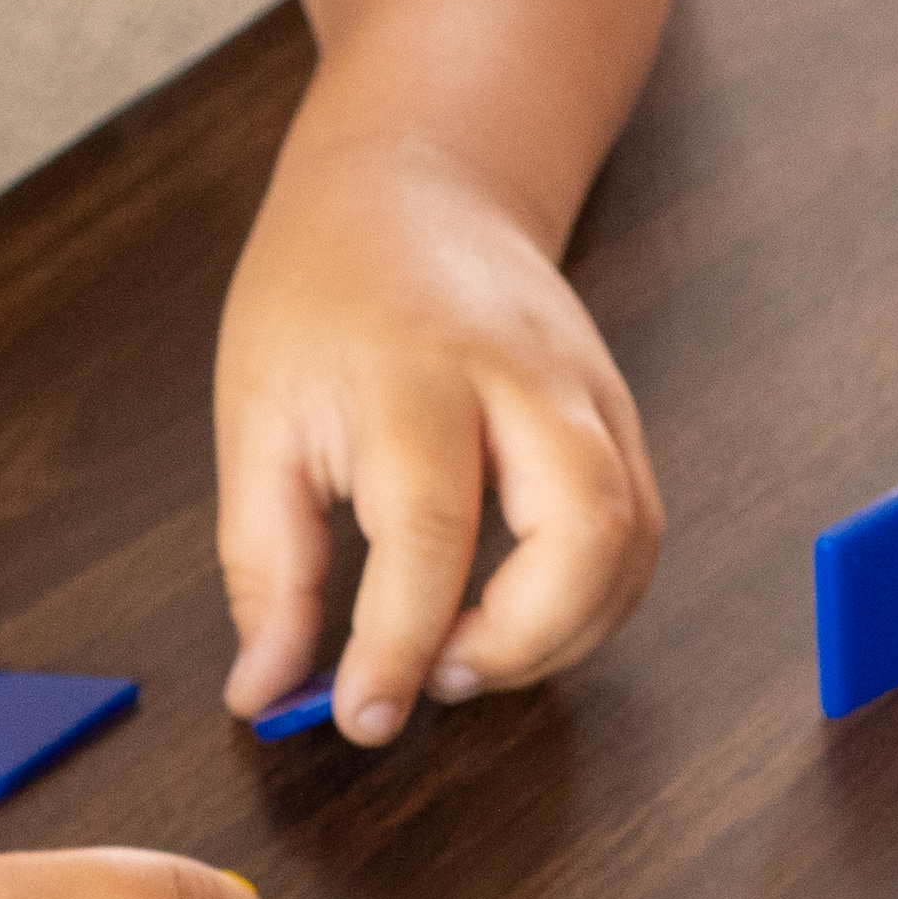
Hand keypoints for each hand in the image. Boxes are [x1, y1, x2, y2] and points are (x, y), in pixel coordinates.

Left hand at [214, 138, 662, 744]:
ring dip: (565, 636)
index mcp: (416, 369)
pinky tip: (515, 621)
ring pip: (634, 543)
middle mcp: (526, 378)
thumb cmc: (324, 288)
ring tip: (469, 655)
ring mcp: (592, 393)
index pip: (430, 530)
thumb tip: (267, 688)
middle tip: (437, 676)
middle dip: (523, 643)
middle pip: (587, 530)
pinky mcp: (621, 417)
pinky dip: (591, 604)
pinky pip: (640, 533)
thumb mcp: (257, 416)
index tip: (360, 716)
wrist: (420, 182)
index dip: (400, 646)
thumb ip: (266, 563)